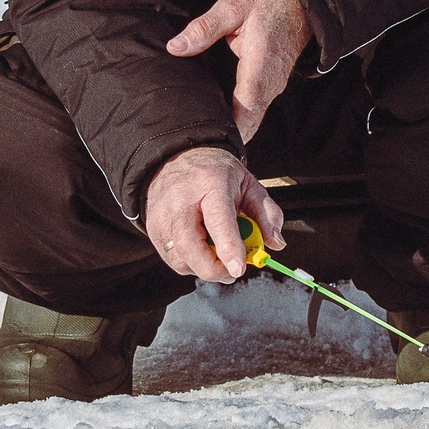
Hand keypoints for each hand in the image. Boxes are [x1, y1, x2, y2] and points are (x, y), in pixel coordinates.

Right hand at [143, 146, 285, 282]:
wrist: (180, 158)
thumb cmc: (217, 175)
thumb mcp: (249, 185)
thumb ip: (267, 214)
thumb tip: (275, 242)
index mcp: (210, 183)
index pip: (218, 220)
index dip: (228, 247)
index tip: (238, 269)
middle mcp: (181, 199)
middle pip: (191, 246)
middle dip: (214, 269)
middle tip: (233, 270)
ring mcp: (162, 214)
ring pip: (181, 259)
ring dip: (203, 268)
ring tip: (217, 254)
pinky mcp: (152, 228)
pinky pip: (172, 260)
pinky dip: (190, 263)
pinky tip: (201, 249)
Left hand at [168, 0, 308, 142]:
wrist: (300, 0)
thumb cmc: (267, 1)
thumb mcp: (233, 6)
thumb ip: (205, 28)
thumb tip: (175, 47)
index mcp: (261, 61)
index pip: (248, 103)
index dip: (233, 127)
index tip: (212, 142)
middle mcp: (271, 80)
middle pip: (251, 120)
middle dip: (228, 136)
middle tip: (196, 150)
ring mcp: (274, 85)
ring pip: (254, 118)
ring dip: (234, 130)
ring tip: (202, 141)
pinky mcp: (271, 85)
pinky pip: (255, 109)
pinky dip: (239, 120)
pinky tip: (217, 124)